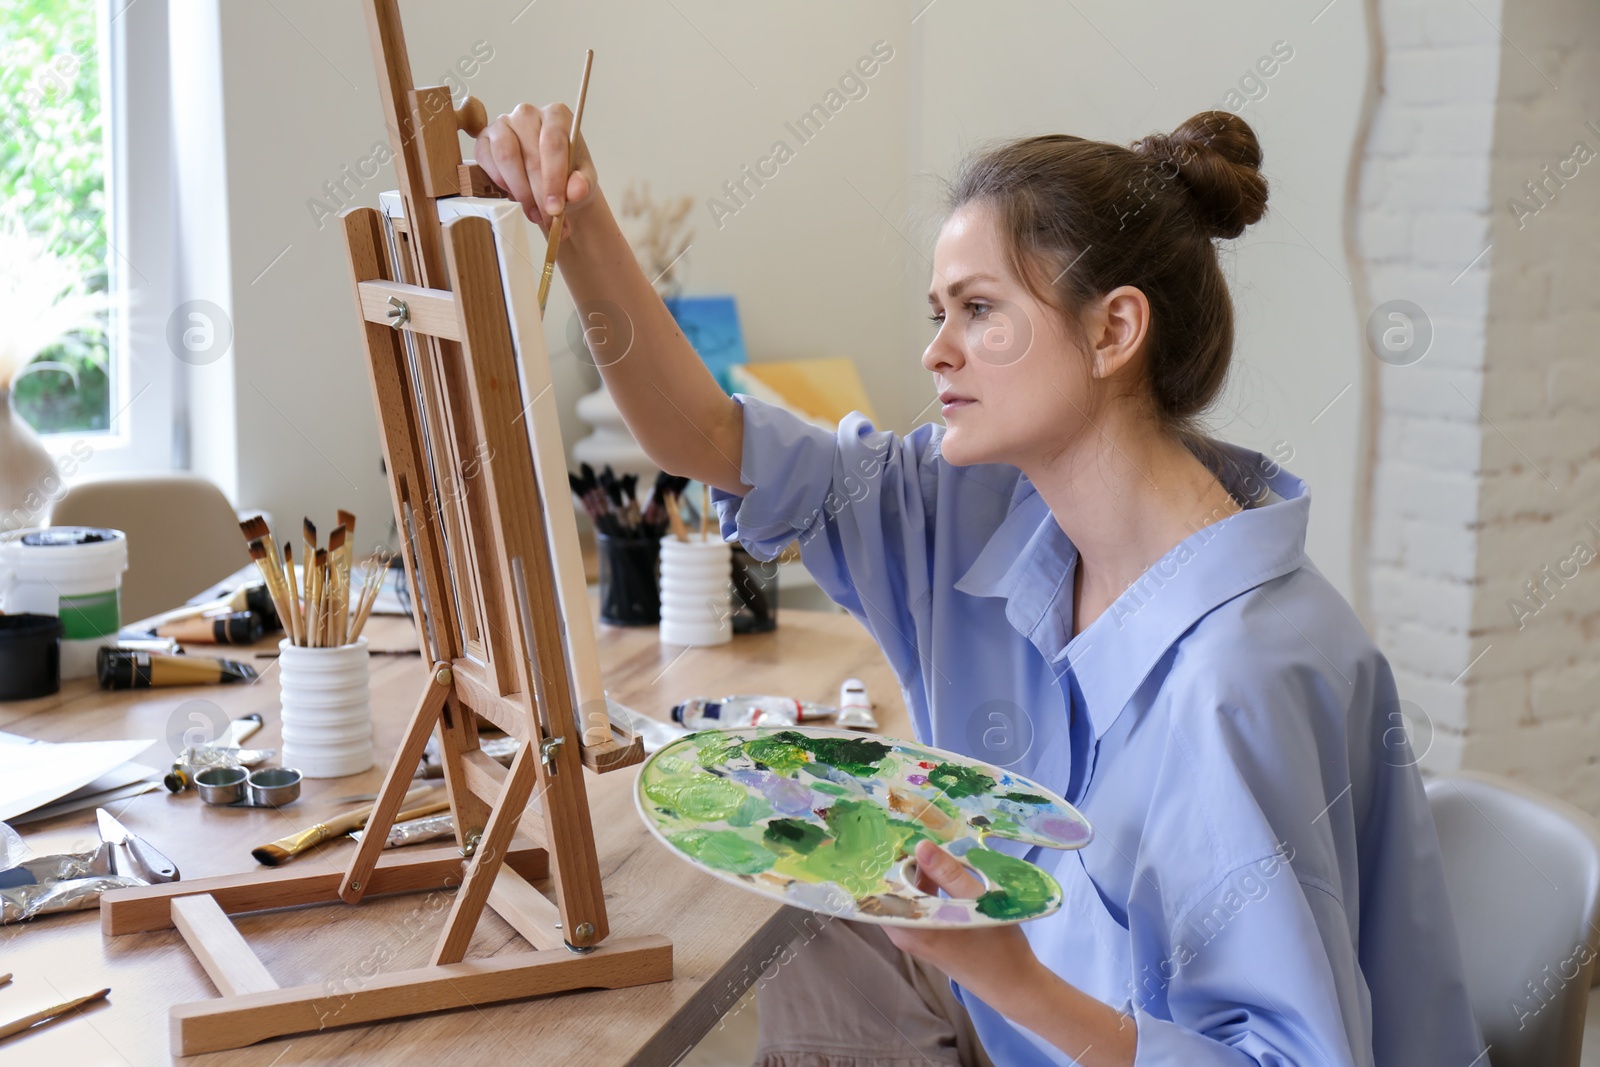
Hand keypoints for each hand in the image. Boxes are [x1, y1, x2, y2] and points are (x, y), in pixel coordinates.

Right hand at [475, 102, 597, 228]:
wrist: (550, 178)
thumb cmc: (568, 174)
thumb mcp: (583, 180)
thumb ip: (582, 184)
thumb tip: (576, 191)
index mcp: (557, 115)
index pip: (553, 144)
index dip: (553, 180)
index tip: (556, 209)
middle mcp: (527, 114)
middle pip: (530, 155)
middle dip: (539, 194)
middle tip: (548, 220)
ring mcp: (503, 123)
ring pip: (505, 157)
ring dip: (519, 192)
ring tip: (534, 214)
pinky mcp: (484, 138)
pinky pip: (486, 160)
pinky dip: (500, 183)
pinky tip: (516, 196)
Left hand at [886, 840, 1138, 1065]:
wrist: (1014, 985)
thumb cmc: (998, 945)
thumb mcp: (977, 902)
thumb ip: (948, 874)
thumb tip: (920, 846)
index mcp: (912, 928)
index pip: (881, 889)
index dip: (888, 861)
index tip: (898, 835)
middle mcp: (905, 935)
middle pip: (892, 891)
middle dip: (904, 865)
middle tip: (920, 837)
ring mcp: (914, 939)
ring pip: (905, 898)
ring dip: (917, 876)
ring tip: (935, 852)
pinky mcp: (926, 939)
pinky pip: (915, 907)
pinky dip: (925, 889)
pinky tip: (943, 874)